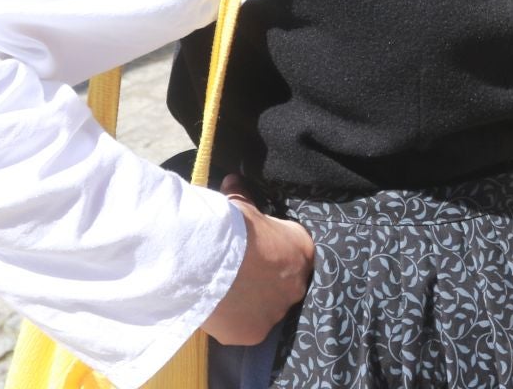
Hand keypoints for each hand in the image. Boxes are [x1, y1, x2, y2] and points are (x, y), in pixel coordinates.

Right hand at [202, 174, 314, 345]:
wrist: (209, 258)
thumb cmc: (231, 226)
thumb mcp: (241, 206)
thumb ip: (243, 195)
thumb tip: (234, 179)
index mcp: (302, 250)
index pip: (295, 251)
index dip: (275, 250)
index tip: (256, 249)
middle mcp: (297, 284)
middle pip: (284, 283)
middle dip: (265, 279)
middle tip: (240, 272)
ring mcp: (276, 312)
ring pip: (264, 308)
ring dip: (250, 301)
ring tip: (225, 290)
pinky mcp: (254, 332)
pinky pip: (245, 326)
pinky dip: (233, 320)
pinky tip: (218, 306)